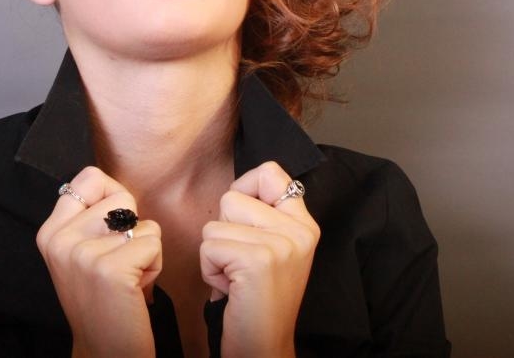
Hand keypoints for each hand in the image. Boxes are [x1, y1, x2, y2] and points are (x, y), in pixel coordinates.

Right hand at [36, 166, 161, 357]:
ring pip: (143, 223)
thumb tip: (111, 186)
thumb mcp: (80, 254)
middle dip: (133, 228)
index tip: (112, 228)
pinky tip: (136, 289)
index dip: (113, 196)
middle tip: (119, 263)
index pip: (89, 178)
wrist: (104, 352)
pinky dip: (154, 266)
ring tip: (127, 277)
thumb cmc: (102, 301)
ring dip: (146, 249)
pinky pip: (153, 243)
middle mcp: (61, 239)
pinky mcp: (110, 268)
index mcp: (50, 232)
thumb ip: (89, 219)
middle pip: (122, 197)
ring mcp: (83, 254)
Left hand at [200, 161, 319, 357]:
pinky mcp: (258, 260)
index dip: (245, 190)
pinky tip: (231, 289)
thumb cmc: (258, 299)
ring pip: (214, 225)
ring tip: (237, 278)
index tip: (245, 223)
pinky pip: (209, 246)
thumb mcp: (273, 249)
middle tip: (242, 263)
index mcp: (304, 224)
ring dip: (215, 255)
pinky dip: (210, 270)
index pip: (270, 172)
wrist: (265, 346)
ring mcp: (281, 244)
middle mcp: (299, 230)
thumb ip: (263, 215)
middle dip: (224, 231)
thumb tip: (240, 186)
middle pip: (232, 197)